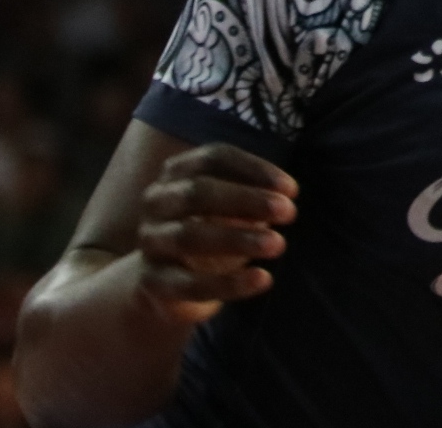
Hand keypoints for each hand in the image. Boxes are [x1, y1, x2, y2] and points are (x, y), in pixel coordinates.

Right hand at [132, 143, 296, 322]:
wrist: (166, 279)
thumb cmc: (210, 227)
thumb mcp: (232, 207)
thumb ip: (254, 198)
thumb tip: (286, 198)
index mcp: (178, 172)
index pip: (214, 158)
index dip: (254, 170)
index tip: (292, 189)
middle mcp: (157, 201)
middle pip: (197, 192)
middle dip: (247, 201)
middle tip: (289, 212)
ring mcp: (149, 241)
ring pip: (188, 236)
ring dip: (237, 239)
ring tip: (278, 244)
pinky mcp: (151, 281)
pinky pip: (188, 284)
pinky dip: (229, 283)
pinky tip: (262, 279)